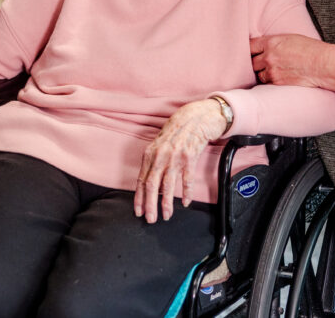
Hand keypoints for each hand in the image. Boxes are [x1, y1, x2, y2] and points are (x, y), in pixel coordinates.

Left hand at [134, 99, 227, 223]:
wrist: (196, 116)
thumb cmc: (178, 130)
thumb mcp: (160, 144)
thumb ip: (154, 161)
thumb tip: (149, 181)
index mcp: (150, 153)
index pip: (141, 179)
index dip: (139, 197)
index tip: (138, 211)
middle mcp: (160, 155)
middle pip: (152, 184)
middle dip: (149, 204)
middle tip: (150, 219)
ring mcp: (175, 156)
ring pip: (167, 184)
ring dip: (166, 203)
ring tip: (166, 215)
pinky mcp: (189, 156)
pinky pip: (186, 179)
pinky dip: (186, 192)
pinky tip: (185, 202)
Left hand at [250, 34, 325, 85]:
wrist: (323, 64)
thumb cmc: (311, 49)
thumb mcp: (290, 38)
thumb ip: (274, 43)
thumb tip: (265, 46)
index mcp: (271, 42)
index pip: (250, 46)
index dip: (250, 50)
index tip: (251, 52)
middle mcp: (269, 56)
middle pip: (251, 62)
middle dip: (256, 63)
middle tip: (263, 63)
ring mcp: (272, 70)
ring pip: (258, 74)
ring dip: (263, 73)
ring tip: (274, 71)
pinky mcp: (277, 82)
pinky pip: (266, 83)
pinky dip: (270, 82)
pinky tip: (279, 78)